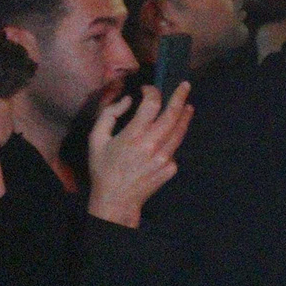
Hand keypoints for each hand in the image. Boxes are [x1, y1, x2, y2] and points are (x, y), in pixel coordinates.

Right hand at [81, 81, 191, 227]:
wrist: (116, 200)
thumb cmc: (103, 169)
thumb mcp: (96, 139)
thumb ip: (110, 114)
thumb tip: (128, 100)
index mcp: (133, 136)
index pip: (151, 105)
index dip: (152, 92)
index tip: (149, 89)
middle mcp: (152, 145)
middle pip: (173, 114)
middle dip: (180, 96)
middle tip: (185, 85)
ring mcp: (164, 158)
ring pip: (180, 130)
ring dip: (185, 115)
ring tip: (188, 106)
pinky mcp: (170, 168)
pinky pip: (174, 148)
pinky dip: (172, 139)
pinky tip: (167, 138)